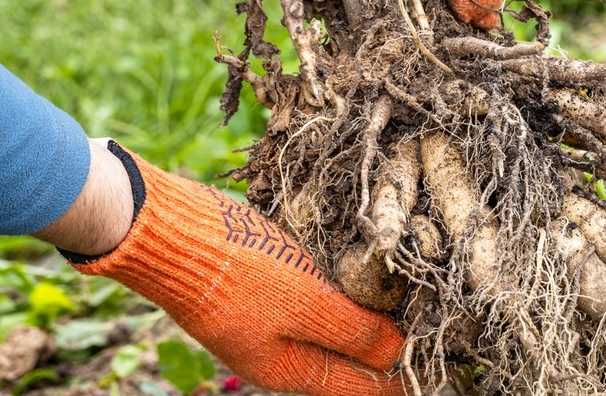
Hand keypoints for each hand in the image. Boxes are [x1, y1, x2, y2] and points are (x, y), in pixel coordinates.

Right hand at [67, 141, 405, 395]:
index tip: (441, 373)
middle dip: (388, 351)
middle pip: (346, 361)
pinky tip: (366, 274)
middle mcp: (276, 351)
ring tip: (410, 304)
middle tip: (436, 333)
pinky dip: (341, 291)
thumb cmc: (235, 269)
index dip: (401, 381)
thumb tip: (395, 355)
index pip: (359, 389)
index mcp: (286, 370)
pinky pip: (311, 296)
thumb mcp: (303, 303)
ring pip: (330, 326)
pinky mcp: (260, 281)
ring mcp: (265, 316)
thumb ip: (351, 332)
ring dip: (367, 319)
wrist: (163, 227)